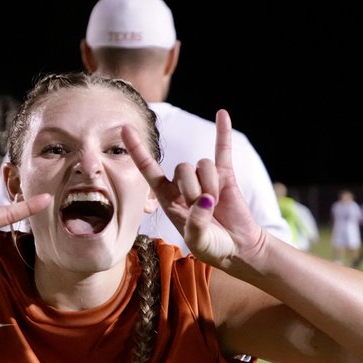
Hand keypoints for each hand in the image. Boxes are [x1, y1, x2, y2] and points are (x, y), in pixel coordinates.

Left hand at [124, 109, 265, 266]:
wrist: (238, 248)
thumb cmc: (212, 247)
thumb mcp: (198, 242)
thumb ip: (196, 224)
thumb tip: (205, 200)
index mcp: (168, 199)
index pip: (149, 170)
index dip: (137, 150)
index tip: (124, 129)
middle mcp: (183, 185)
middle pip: (182, 168)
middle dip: (195, 188)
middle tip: (205, 209)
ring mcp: (205, 178)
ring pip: (203, 164)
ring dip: (211, 183)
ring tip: (217, 204)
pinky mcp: (225, 175)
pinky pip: (222, 150)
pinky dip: (223, 133)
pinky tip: (222, 114)